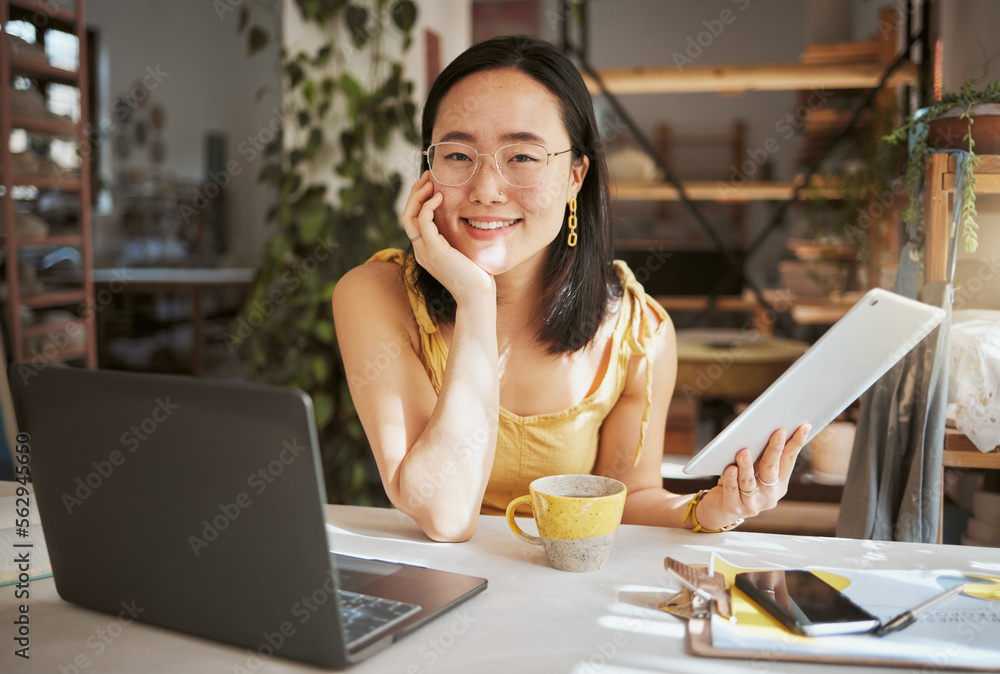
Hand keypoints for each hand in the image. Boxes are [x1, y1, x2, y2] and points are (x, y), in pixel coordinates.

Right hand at [401, 171, 494, 304]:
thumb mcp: (463, 250)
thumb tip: (464, 215)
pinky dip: (428, 206)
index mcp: (425, 250)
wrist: (478, 296)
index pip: (412, 220)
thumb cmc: (476, 275)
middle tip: (428, 176)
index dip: (418, 200)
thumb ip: (456, 235)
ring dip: (418, 195)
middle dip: (415, 193)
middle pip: (405, 215)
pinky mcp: (434, 250)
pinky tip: (441, 196)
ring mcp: (424, 251)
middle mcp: (420, 250)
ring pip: (408, 216)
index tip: (431, 183)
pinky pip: (423, 222)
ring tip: (431, 182)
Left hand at [695, 424, 809, 530]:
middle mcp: (769, 495)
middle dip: (775, 449)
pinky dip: (731, 479)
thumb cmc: (739, 484)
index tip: (803, 427)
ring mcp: (752, 504)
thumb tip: (765, 429)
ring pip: (749, 482)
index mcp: (778, 484)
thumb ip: (761, 457)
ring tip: (744, 452)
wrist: (721, 510)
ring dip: (747, 466)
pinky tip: (729, 469)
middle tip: (778, 432)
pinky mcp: (734, 507)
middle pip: (771, 470)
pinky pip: (732, 491)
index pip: (789, 460)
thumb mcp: (754, 470)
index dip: (796, 443)